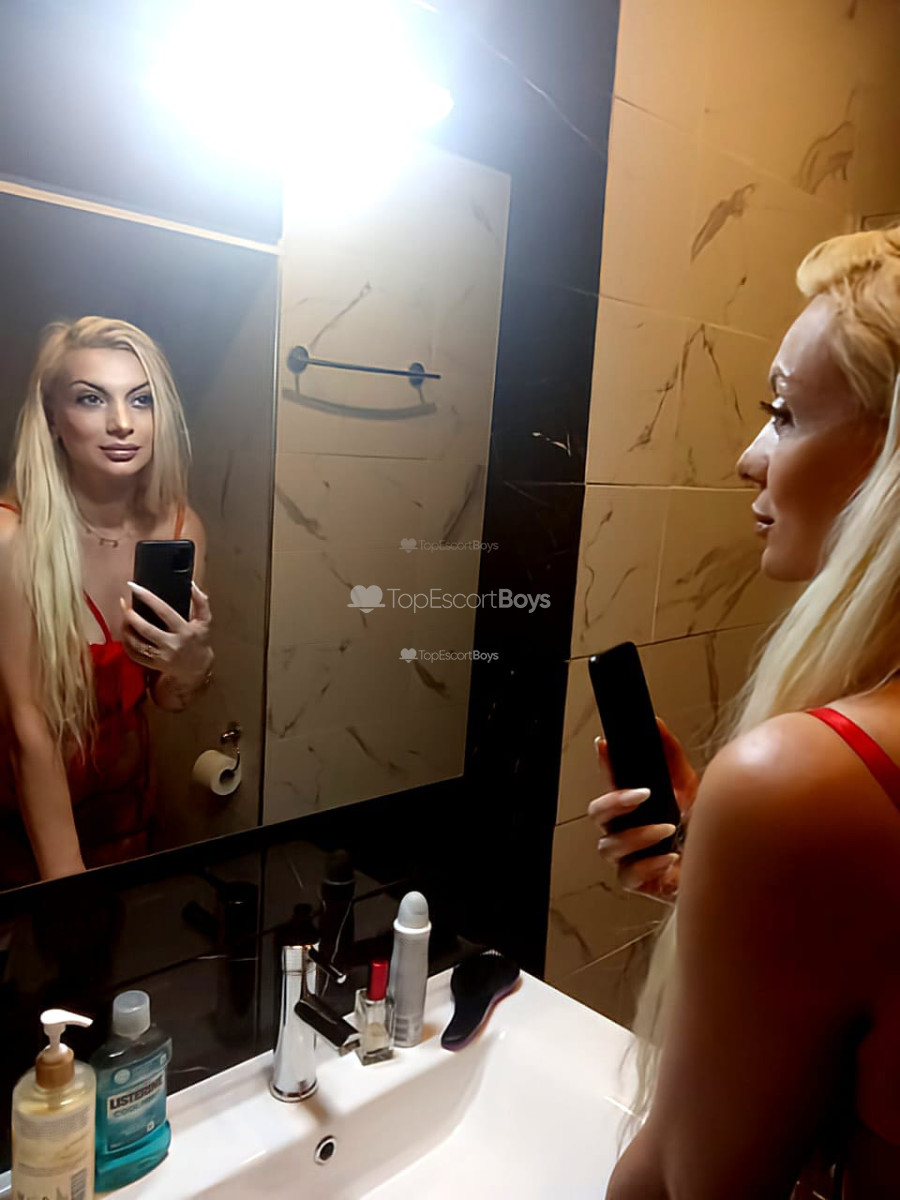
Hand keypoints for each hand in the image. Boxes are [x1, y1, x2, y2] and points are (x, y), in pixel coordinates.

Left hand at [120, 581, 212, 684]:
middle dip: (130, 615)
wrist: (198, 668)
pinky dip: (126, 644)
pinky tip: (125, 634)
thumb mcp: (205, 620)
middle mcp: (172, 644)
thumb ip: (200, 601)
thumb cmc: (199, 641)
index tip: (134, 586)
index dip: (147, 597)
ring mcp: (162, 656)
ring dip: (125, 629)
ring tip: (123, 618)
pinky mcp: (154, 664)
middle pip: (145, 629)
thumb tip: (191, 585)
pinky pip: (134, 655)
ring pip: (136, 643)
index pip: (163, 611)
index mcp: (184, 630)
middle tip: (123, 603)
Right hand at [587, 717, 699, 899]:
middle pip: (596, 813)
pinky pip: (628, 876)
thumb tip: (655, 724)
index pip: (610, 780)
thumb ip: (671, 757)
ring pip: (607, 846)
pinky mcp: (640, 884)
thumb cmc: (705, 830)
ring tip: (666, 829)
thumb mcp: (692, 788)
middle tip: (642, 795)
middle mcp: (626, 830)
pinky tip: (669, 857)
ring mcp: (630, 858)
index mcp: (636, 805)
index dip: (603, 763)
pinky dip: (647, 865)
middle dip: (614, 801)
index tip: (605, 745)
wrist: (729, 870)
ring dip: (636, 835)